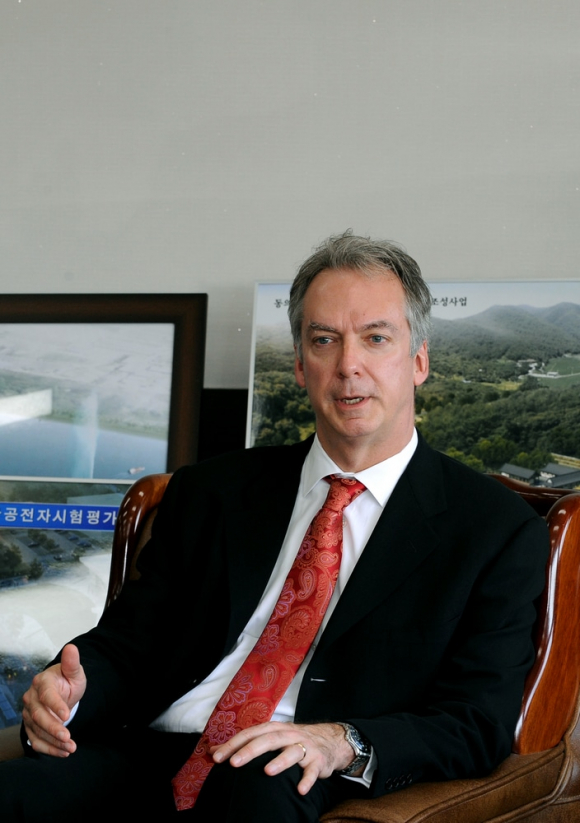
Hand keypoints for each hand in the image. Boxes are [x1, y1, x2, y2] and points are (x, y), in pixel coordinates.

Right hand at [22, 643, 86, 757]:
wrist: (61, 691)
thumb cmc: (68, 681)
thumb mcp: (74, 672)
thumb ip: (72, 663)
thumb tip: (71, 647)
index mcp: (42, 681)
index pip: (46, 695)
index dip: (55, 705)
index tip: (67, 715)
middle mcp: (31, 697)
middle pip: (39, 716)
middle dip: (53, 728)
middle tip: (68, 737)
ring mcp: (29, 713)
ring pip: (37, 731)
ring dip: (53, 742)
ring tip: (71, 748)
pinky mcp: (30, 726)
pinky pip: (36, 741)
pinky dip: (49, 749)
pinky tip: (64, 752)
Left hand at [210, 721, 355, 795]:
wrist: (329, 740)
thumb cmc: (292, 740)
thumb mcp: (269, 736)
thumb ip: (243, 743)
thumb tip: (213, 750)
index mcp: (274, 729)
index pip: (251, 733)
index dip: (234, 744)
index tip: (217, 757)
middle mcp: (289, 734)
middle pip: (268, 740)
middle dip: (250, 751)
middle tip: (234, 763)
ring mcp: (305, 747)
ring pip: (293, 751)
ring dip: (280, 761)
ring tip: (267, 772)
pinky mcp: (319, 761)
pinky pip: (313, 771)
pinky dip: (307, 779)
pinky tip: (300, 790)